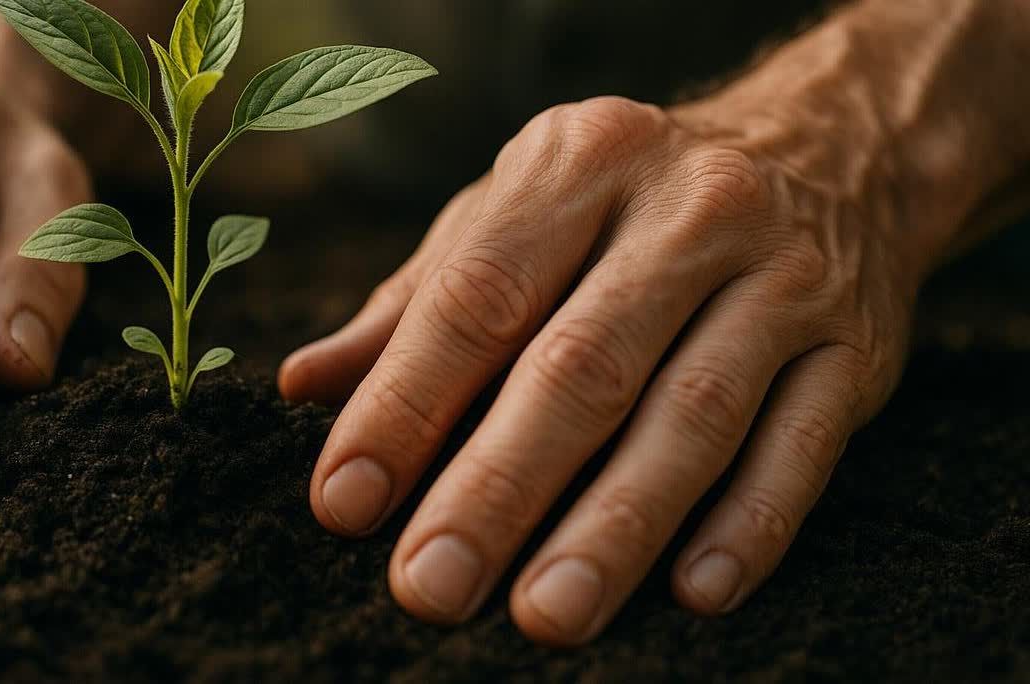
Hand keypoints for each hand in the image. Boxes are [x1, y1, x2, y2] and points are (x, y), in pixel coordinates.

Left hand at [281, 96, 919, 643]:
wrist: (830, 149)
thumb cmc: (625, 203)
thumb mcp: (516, 212)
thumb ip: (414, 302)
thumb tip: (304, 385)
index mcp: (576, 166)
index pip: (474, 296)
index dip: (403, 403)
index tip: (344, 501)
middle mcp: (684, 210)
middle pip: (579, 367)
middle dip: (497, 487)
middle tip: (430, 586)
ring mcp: (782, 277)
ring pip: (691, 415)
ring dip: (617, 525)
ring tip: (546, 614)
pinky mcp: (855, 347)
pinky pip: (802, 445)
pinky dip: (750, 521)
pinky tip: (695, 592)